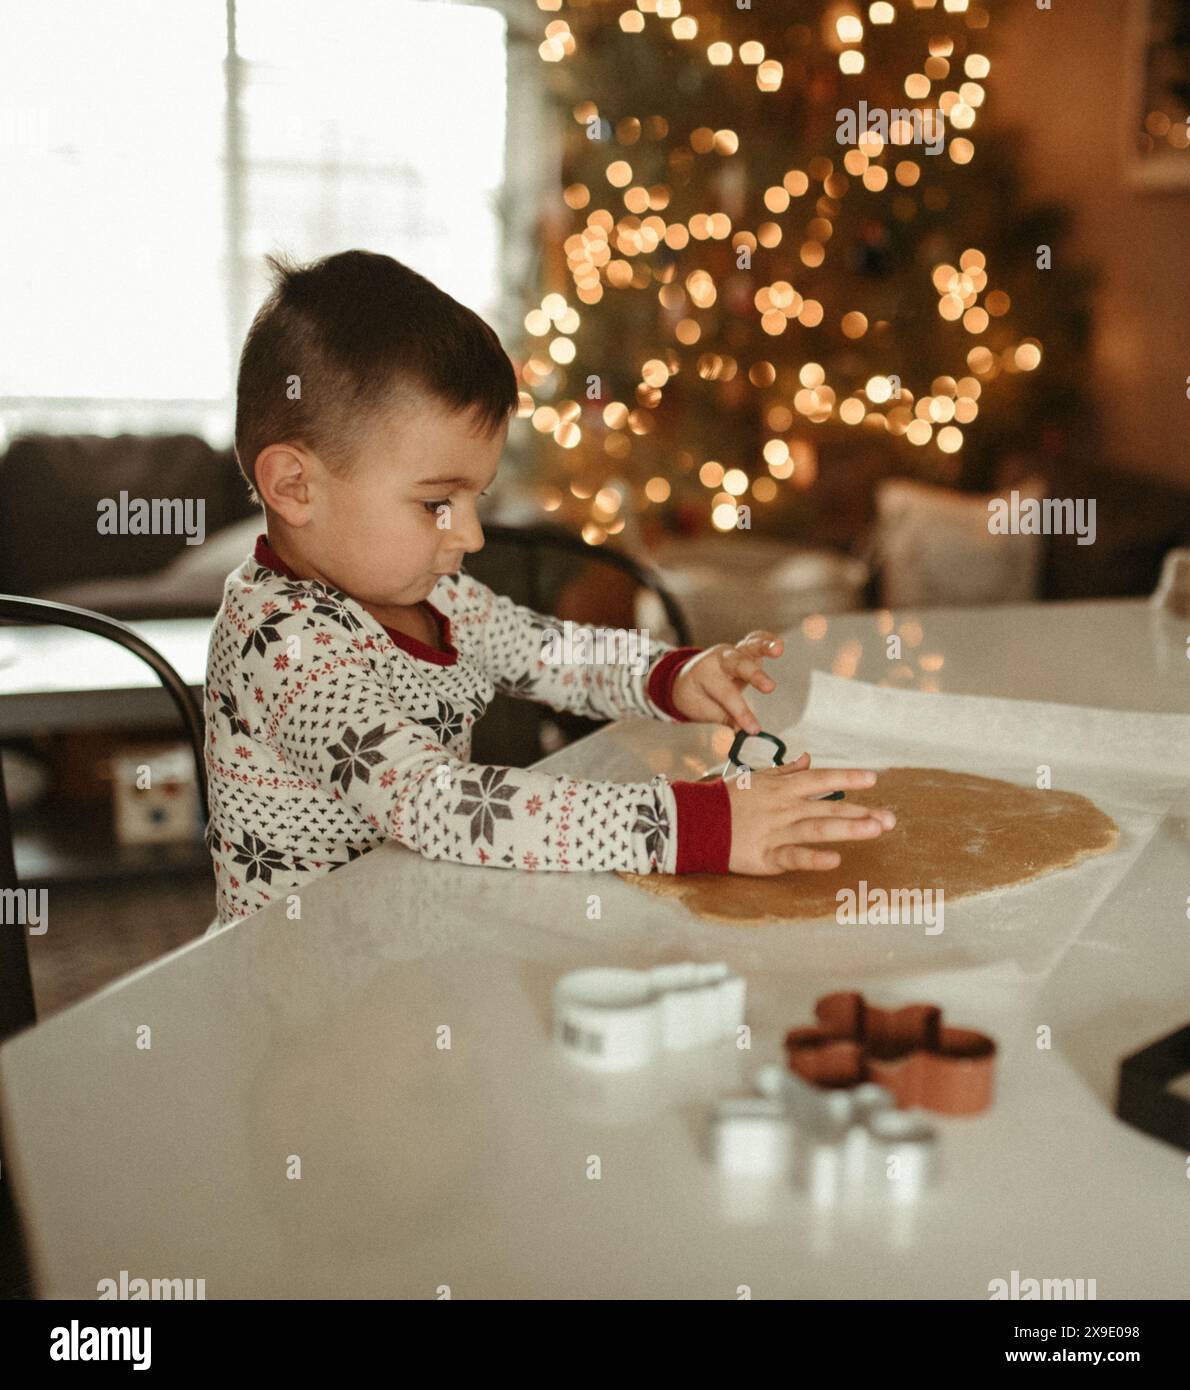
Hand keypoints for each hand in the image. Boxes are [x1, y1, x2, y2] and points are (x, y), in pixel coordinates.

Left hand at [671, 630, 783, 732]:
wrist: (685, 680)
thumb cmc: (694, 696)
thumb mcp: (702, 710)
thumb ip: (725, 718)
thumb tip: (744, 730)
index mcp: (704, 674)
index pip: (726, 693)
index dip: (741, 712)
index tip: (753, 729)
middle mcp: (718, 659)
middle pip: (737, 665)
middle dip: (754, 676)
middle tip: (769, 688)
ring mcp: (731, 652)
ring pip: (748, 646)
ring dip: (764, 647)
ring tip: (778, 649)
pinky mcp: (742, 649)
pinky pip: (754, 640)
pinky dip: (767, 639)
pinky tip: (779, 644)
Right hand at [725, 756, 896, 874]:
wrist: (694, 822)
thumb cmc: (726, 800)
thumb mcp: (756, 777)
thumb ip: (786, 771)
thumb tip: (808, 759)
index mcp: (782, 788)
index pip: (820, 779)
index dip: (846, 778)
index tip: (872, 779)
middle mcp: (784, 807)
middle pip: (828, 808)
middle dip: (860, 812)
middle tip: (891, 819)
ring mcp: (776, 831)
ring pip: (817, 828)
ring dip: (848, 828)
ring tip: (876, 830)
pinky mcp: (766, 856)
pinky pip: (793, 856)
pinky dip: (813, 858)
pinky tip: (835, 860)